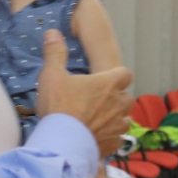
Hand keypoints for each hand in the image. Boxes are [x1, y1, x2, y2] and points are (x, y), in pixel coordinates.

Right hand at [36, 30, 132, 155]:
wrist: (61, 145)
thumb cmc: (58, 108)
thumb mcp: (52, 76)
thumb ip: (55, 53)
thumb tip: (53, 32)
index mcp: (109, 84)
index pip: (126, 74)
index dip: (117, 76)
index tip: (104, 80)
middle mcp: (119, 103)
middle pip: (126, 97)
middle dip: (115, 98)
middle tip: (96, 101)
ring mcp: (118, 125)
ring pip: (125, 118)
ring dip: (115, 118)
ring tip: (97, 119)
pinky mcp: (114, 144)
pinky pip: (118, 138)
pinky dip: (110, 136)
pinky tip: (97, 137)